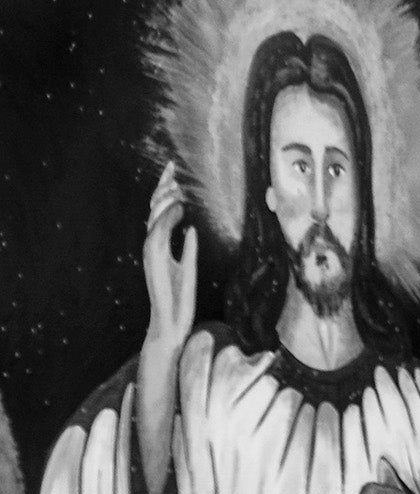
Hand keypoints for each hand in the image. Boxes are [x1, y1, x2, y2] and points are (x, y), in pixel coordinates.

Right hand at [142, 163, 197, 353]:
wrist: (172, 323)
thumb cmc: (180, 300)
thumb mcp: (189, 268)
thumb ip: (189, 249)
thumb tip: (192, 229)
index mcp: (159, 247)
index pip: (160, 215)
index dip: (166, 194)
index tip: (174, 174)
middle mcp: (152, 247)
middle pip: (153, 211)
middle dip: (162, 189)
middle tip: (172, 169)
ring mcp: (151, 254)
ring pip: (154, 219)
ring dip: (164, 201)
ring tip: (177, 187)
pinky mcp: (155, 262)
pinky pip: (158, 235)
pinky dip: (168, 221)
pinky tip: (180, 209)